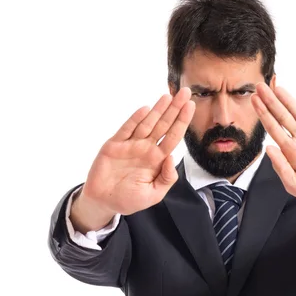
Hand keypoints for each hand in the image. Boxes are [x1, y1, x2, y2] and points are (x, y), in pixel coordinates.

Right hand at [80, 87, 195, 216]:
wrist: (104, 202)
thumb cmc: (129, 199)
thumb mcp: (154, 195)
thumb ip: (166, 178)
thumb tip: (173, 157)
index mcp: (157, 159)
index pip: (173, 137)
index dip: (182, 121)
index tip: (191, 106)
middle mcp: (146, 148)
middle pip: (163, 125)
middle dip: (174, 109)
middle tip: (185, 92)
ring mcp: (130, 145)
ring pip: (147, 124)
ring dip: (157, 110)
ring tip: (168, 96)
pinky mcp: (114, 145)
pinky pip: (126, 130)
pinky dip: (135, 119)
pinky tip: (146, 109)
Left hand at [251, 83, 295, 208]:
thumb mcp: (295, 185)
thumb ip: (281, 167)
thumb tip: (268, 148)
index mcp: (291, 152)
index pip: (274, 129)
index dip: (264, 115)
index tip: (254, 101)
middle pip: (284, 117)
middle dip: (272, 102)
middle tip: (260, 86)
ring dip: (288, 102)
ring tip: (277, 88)